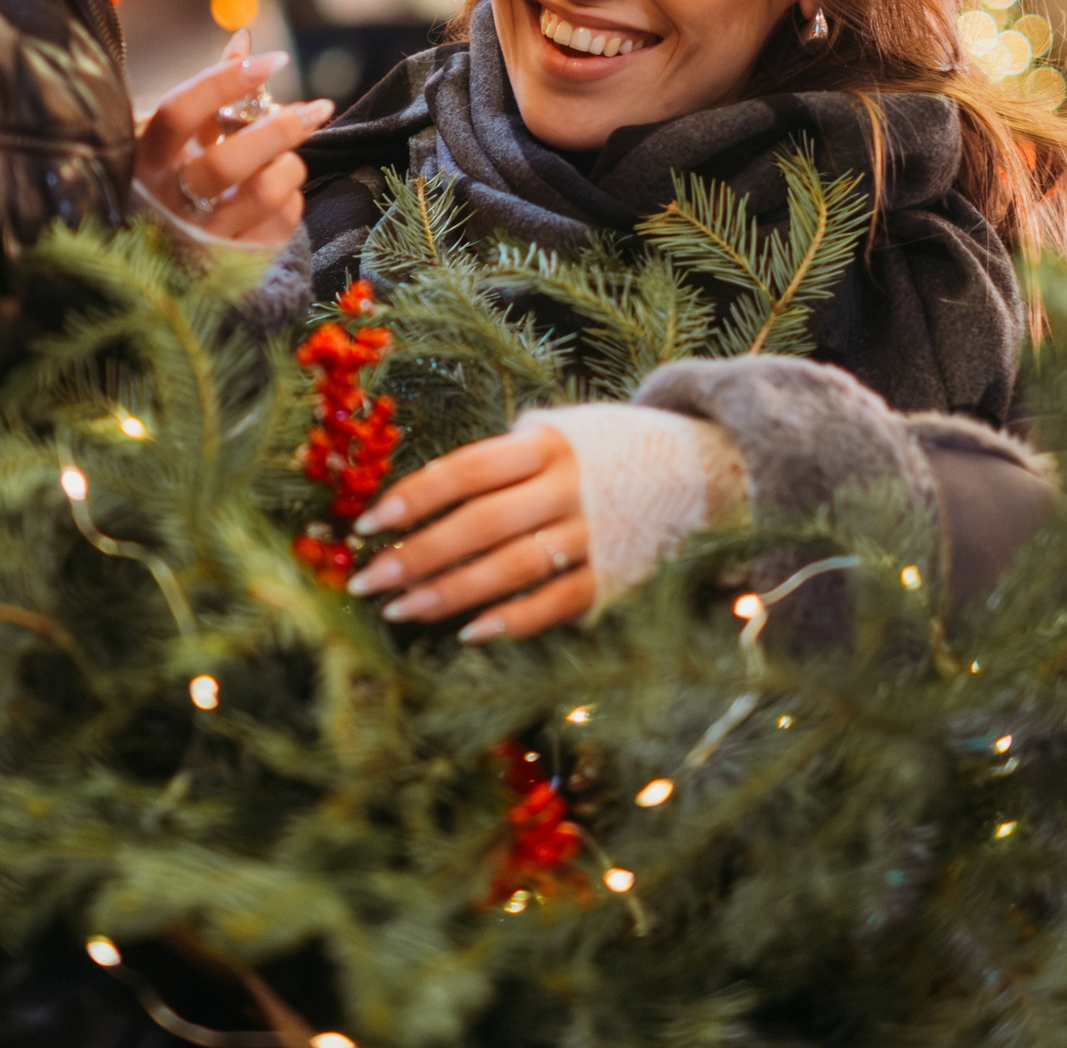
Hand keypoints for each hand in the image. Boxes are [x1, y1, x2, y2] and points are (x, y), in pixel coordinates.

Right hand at [134, 32, 332, 245]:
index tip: (273, 60)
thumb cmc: (167, 179)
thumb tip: (244, 38)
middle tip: (315, 109)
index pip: (181, 113)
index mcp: (147, 158)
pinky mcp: (233, 262)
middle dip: (281, 129)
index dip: (224, 82)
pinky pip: (281, 223)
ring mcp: (202, 236)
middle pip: (230, 162)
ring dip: (289, 164)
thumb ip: (209, 92)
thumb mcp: (172, 137)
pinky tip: (280, 191)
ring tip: (287, 157)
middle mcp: (169, 200)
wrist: (147, 256)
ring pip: (264, 193)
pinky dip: (291, 197)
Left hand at [344, 424, 594, 642]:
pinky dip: (514, 620)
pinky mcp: (614, 574)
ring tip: (404, 611)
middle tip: (369, 582)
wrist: (700, 466)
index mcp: (546, 444)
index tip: (366, 524)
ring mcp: (594, 533)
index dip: (414, 497)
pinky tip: (470, 633)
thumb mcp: (556, 433)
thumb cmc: (604, 452)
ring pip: (513, 567)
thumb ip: (500, 459)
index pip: (467, 471)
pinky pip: (557, 601)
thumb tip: (420, 496)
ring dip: (452, 592)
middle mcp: (569, 486)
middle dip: (418, 555)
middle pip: (481, 523)